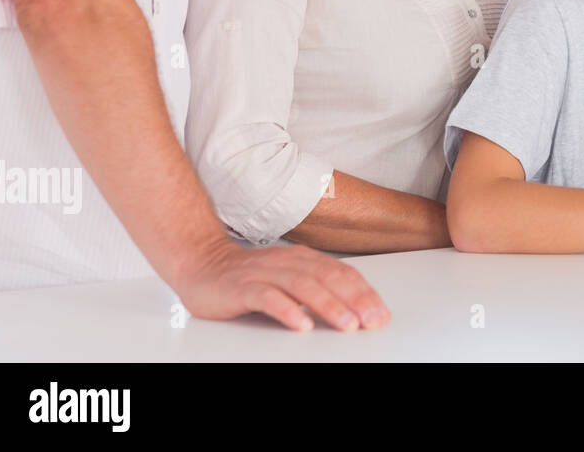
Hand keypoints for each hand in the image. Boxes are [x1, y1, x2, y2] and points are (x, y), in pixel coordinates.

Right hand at [172, 238, 390, 331]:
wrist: (202, 264)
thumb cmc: (249, 277)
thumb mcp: (289, 279)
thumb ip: (317, 288)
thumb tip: (355, 308)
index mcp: (304, 259)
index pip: (342, 274)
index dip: (364, 293)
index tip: (381, 314)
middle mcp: (288, 261)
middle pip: (328, 278)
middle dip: (354, 300)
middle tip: (372, 321)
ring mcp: (264, 273)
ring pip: (303, 286)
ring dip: (328, 305)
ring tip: (347, 324)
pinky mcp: (242, 287)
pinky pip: (267, 297)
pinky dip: (286, 310)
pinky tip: (300, 324)